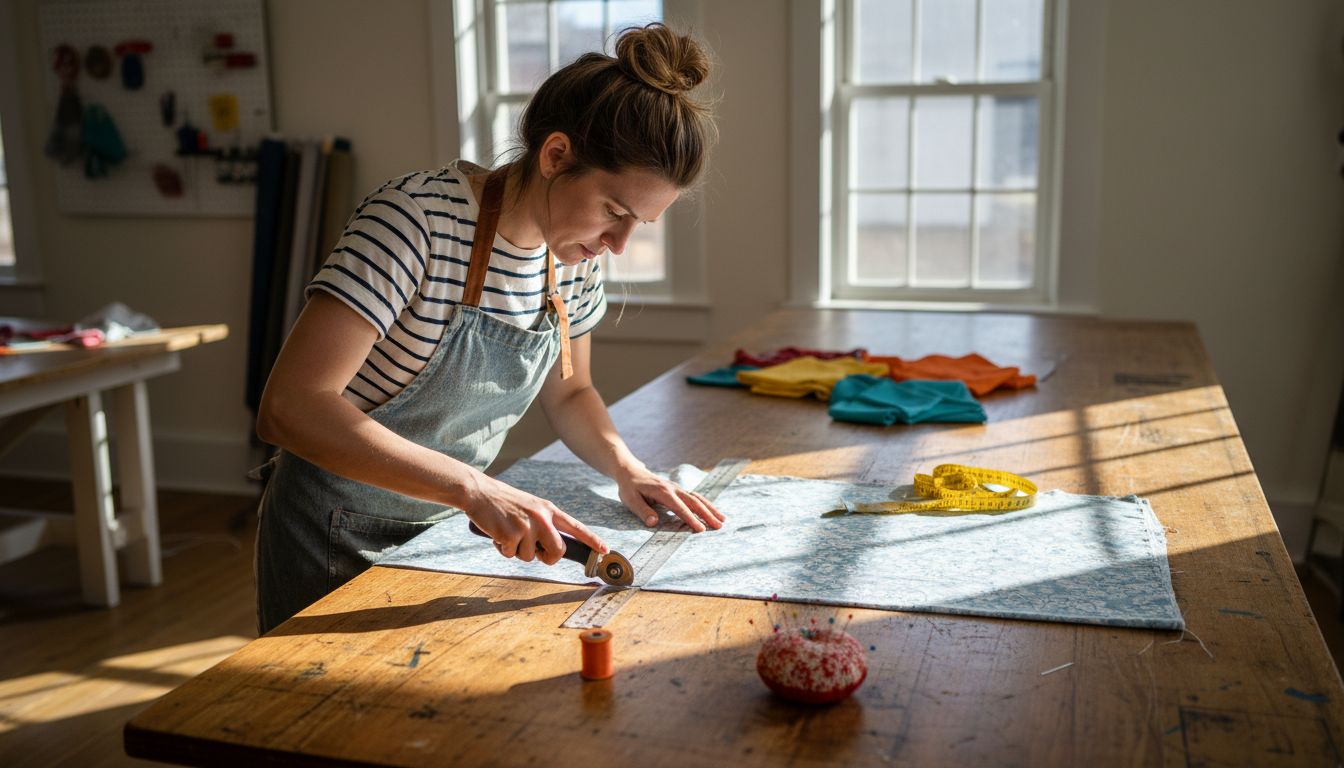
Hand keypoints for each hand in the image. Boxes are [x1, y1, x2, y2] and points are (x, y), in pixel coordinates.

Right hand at [464, 475, 607, 563]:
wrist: (479, 492)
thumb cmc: (503, 502)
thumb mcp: (530, 507)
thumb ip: (543, 524)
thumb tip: (550, 548)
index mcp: (548, 509)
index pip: (576, 527)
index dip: (592, 540)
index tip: (605, 550)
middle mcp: (542, 517)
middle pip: (557, 551)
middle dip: (547, 557)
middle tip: (535, 552)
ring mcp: (527, 526)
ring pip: (530, 556)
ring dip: (517, 551)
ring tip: (507, 532)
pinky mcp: (511, 534)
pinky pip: (511, 555)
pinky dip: (503, 549)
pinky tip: (497, 533)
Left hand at [616, 467, 725, 531]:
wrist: (630, 471)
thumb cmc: (629, 487)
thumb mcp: (631, 500)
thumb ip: (643, 511)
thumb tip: (654, 522)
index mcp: (662, 492)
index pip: (679, 507)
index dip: (690, 519)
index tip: (700, 529)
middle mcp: (673, 488)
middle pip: (694, 502)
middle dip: (707, 514)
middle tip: (719, 526)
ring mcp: (677, 488)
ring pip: (697, 498)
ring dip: (710, 508)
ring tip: (722, 519)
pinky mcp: (678, 490)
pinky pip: (694, 497)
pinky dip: (705, 504)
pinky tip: (712, 511)